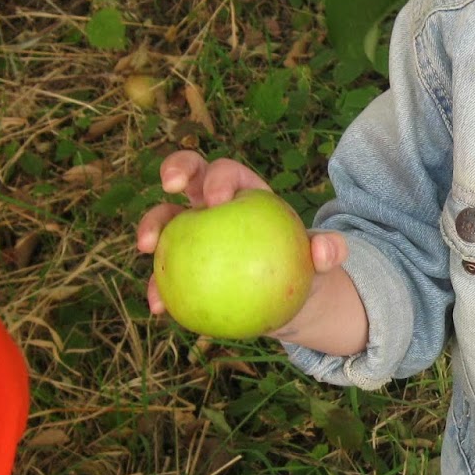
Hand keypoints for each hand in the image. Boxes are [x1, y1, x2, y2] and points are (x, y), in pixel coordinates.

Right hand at [134, 149, 348, 322]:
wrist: (285, 299)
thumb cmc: (302, 267)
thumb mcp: (320, 259)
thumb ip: (328, 251)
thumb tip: (325, 251)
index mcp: (243, 191)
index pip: (228, 172)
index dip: (218, 177)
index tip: (217, 201)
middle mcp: (210, 204)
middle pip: (188, 175)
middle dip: (175, 168)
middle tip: (170, 186)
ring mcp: (190, 233)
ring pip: (164, 220)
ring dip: (150, 227)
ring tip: (146, 247)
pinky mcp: (180, 267)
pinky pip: (164, 274)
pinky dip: (158, 288)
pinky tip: (158, 306)